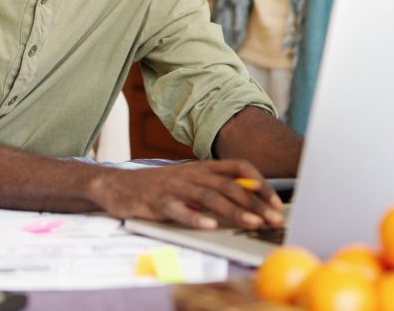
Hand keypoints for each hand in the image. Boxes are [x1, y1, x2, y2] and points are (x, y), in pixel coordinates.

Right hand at [89, 159, 284, 229]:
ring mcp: (174, 186)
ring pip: (209, 196)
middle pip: (229, 184)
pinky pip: (178, 209)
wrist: (117, 185)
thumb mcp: (189, 181)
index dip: (260, 183)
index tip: (276, 202)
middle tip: (273, 219)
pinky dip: (195, 217)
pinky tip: (209, 225)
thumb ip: (215, 186)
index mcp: (202, 167)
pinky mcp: (157, 202)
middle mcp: (191, 173)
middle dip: (255, 203)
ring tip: (252, 223)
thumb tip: (250, 198)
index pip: (239, 167)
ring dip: (234, 210)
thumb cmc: (158, 187)